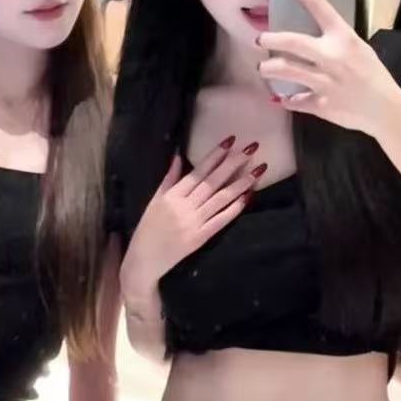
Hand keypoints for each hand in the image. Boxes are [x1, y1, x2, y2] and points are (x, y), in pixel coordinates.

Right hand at [121, 142, 263, 292]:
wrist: (144, 260)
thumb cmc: (148, 229)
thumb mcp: (155, 200)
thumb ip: (169, 178)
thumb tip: (178, 156)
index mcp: (173, 194)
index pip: (198, 171)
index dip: (215, 155)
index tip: (231, 141)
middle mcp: (184, 206)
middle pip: (213, 181)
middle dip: (233, 163)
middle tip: (251, 149)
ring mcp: (193, 223)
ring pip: (221, 199)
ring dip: (240, 184)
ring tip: (257, 171)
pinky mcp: (200, 239)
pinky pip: (220, 221)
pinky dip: (234, 209)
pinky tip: (247, 197)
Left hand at [257, 0, 400, 135]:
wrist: (384, 109)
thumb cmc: (373, 76)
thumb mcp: (358, 49)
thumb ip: (335, 42)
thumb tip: (312, 40)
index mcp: (344, 38)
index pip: (321, 9)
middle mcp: (332, 57)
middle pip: (294, 43)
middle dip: (272, 39)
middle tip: (260, 40)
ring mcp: (325, 82)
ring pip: (288, 70)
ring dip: (270, 69)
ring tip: (263, 68)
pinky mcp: (322, 106)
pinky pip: (296, 101)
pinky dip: (286, 100)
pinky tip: (280, 98)